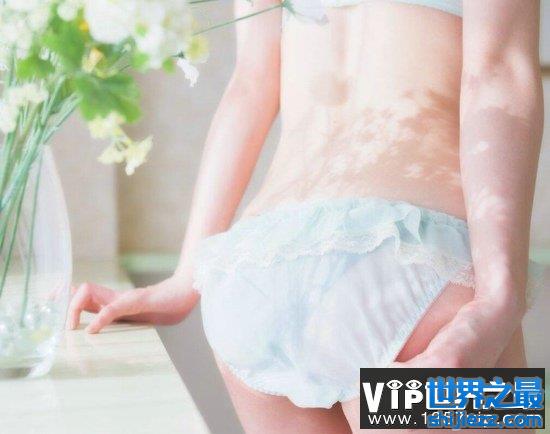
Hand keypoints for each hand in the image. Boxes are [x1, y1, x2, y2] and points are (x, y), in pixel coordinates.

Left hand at [66, 275, 198, 333]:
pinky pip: (114, 308)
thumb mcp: (144, 318)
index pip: (84, 295)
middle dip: (62, 304)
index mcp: (116, 302)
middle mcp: (117, 297)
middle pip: (80, 291)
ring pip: (90, 293)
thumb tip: (118, 341)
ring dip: (75, 309)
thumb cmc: (168, 306)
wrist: (188, 292)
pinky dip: (101, 319)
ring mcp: (126, 297)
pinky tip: (93, 331)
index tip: (49, 307)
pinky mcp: (138, 300)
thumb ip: (128, 321)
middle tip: (55, 323)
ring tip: (71, 328)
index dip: (65, 299)